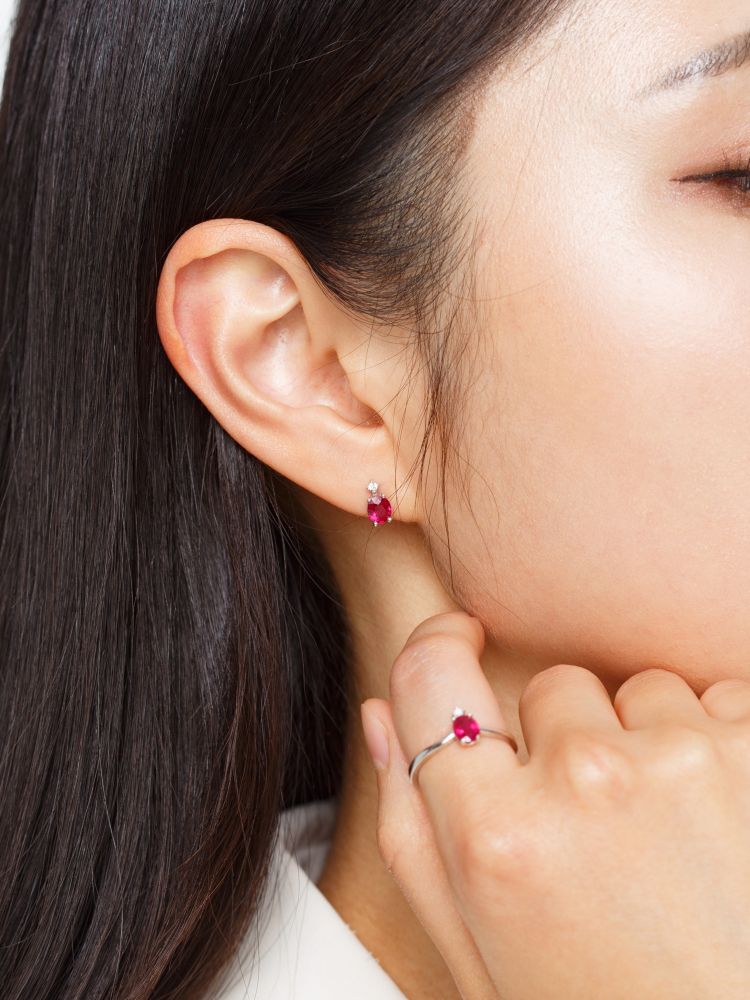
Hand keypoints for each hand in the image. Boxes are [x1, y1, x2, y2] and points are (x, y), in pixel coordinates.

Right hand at [360, 610, 749, 999]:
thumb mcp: (484, 956)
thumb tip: (383, 713)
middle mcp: (587, 782)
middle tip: (600, 836)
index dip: (437, 646)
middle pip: (550, 688)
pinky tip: (723, 824)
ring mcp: (684, 760)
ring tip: (670, 839)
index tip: (458, 642)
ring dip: (644, 745)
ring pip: (636, 691)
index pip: (430, 673)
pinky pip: (714, 700)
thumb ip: (413, 831)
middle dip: (563, 740)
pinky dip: (715, 745)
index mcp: (497, 839)